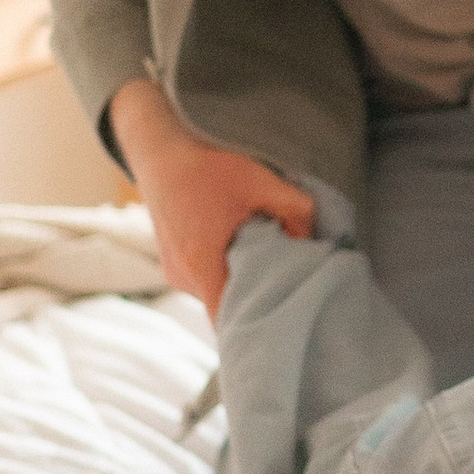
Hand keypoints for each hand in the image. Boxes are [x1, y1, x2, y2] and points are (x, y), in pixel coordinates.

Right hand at [107, 76, 313, 312]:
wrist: (158, 148)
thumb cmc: (204, 164)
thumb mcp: (259, 181)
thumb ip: (295, 211)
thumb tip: (314, 240)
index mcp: (201, 264)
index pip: (228, 321)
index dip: (257, 326)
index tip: (284, 322)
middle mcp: (183, 276)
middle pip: (227, 307)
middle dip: (258, 297)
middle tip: (289, 283)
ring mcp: (175, 271)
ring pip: (217, 292)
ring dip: (241, 280)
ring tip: (265, 257)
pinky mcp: (174, 262)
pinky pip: (206, 278)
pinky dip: (226, 270)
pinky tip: (243, 248)